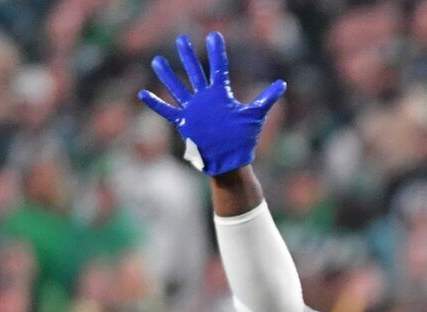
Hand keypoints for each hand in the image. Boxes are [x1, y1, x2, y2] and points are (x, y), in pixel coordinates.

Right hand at [138, 32, 285, 175]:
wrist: (231, 161)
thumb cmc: (244, 140)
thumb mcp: (255, 116)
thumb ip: (266, 98)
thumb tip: (283, 84)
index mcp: (221, 94)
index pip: (218, 68)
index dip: (217, 52)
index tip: (214, 36)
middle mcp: (205, 99)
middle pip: (195, 72)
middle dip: (188, 56)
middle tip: (181, 39)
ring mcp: (193, 110)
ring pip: (178, 88)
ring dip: (167, 75)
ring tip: (157, 61)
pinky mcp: (185, 123)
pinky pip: (167, 111)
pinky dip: (156, 104)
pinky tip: (143, 93)